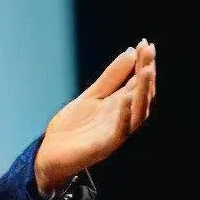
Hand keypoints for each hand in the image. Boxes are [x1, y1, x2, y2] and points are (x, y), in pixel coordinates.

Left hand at [35, 39, 156, 194]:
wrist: (49, 156)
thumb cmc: (72, 128)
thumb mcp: (90, 97)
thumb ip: (110, 78)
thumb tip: (131, 52)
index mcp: (119, 106)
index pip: (137, 83)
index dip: (144, 64)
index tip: (147, 43)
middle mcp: (122, 119)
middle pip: (142, 95)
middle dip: (147, 73)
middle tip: (150, 51)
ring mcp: (114, 133)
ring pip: (138, 113)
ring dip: (143, 92)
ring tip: (146, 70)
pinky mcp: (104, 147)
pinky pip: (120, 132)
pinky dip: (123, 116)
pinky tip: (123, 99)